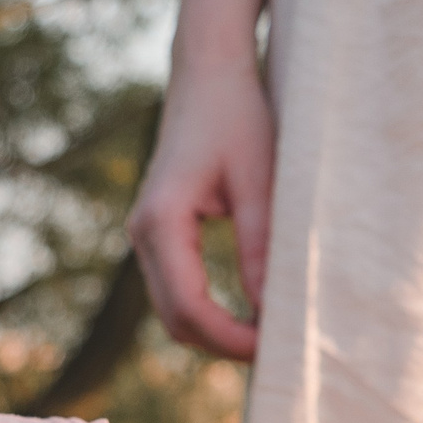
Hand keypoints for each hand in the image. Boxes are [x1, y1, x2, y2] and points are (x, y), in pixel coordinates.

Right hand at [127, 46, 274, 359]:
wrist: (208, 72)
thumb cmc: (238, 115)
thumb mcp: (261, 180)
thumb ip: (262, 247)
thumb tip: (271, 313)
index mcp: (162, 220)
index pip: (189, 307)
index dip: (232, 339)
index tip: (277, 346)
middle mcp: (143, 232)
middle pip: (176, 320)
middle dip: (224, 344)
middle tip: (279, 350)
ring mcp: (147, 234)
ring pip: (173, 311)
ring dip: (216, 332)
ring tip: (269, 335)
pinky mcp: (160, 232)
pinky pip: (177, 290)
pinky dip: (210, 311)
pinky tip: (251, 312)